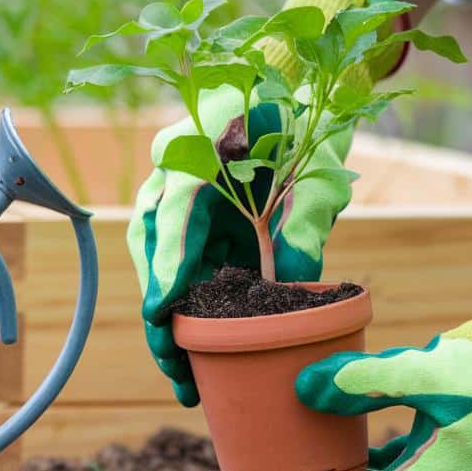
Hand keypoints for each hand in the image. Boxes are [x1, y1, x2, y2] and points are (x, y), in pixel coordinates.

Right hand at [127, 86, 354, 405]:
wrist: (295, 95)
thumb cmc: (308, 125)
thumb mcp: (319, 170)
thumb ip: (306, 219)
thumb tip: (292, 280)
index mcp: (198, 143)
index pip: (174, 208)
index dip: (168, 262)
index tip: (162, 311)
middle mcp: (173, 169)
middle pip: (152, 244)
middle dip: (159, 307)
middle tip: (173, 363)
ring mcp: (178, 197)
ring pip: (158, 263)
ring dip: (168, 318)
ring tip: (182, 375)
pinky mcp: (192, 222)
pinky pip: (181, 269)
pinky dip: (187, 309)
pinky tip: (197, 352)